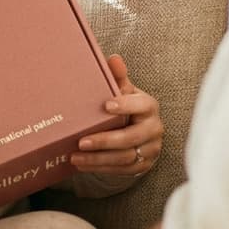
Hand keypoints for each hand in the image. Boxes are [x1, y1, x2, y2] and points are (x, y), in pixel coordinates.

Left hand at [70, 54, 162, 175]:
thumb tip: (113, 58)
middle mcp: (153, 129)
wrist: (141, 131)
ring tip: (75, 157)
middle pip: (130, 137)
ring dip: (98, 159)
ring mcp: (150, 149)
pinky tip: (83, 165)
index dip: (126, 106)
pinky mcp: (143, 165)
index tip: (106, 105)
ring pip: (125, 158)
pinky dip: (101, 168)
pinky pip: (122, 170)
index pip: (141, 106)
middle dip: (105, 141)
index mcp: (149, 106)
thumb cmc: (128, 106)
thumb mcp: (124, 91)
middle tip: (81, 142)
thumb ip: (118, 77)